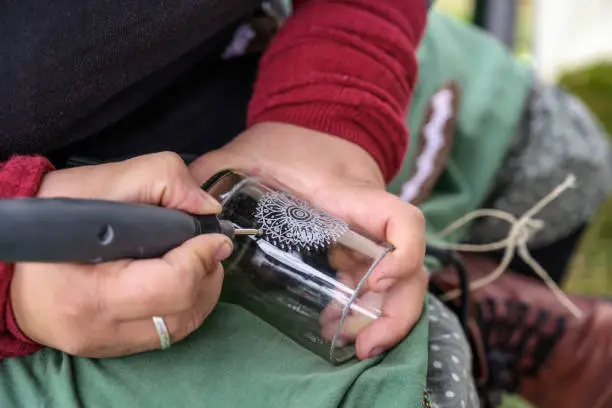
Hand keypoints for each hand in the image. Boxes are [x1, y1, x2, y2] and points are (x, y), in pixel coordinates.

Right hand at [11, 152, 231, 357]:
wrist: (13, 255)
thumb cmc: (55, 213)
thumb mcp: (103, 181)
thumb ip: (161, 180)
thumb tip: (207, 206)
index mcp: (91, 290)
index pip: (171, 285)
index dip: (201, 257)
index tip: (215, 237)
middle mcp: (99, 328)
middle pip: (184, 310)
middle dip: (208, 274)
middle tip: (210, 248)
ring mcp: (105, 343)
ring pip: (182, 327)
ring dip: (203, 293)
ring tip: (200, 264)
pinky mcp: (110, 348)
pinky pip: (167, 335)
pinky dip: (187, 308)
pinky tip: (184, 284)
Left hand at [190, 123, 426, 359]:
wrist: (313, 123)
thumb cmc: (283, 141)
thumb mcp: (244, 153)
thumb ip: (211, 176)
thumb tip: (187, 214)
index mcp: (349, 195)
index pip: (400, 222)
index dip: (403, 256)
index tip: (373, 285)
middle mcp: (369, 219)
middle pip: (411, 270)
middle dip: (397, 315)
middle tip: (364, 347)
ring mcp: (368, 234)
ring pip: (400, 283)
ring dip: (381, 320)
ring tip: (348, 344)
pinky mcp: (359, 244)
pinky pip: (375, 282)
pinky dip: (363, 308)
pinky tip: (335, 323)